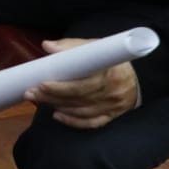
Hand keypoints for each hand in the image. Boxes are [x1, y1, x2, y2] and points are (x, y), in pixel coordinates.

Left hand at [25, 38, 141, 128]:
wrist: (137, 78)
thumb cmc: (110, 61)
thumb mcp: (95, 46)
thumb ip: (72, 46)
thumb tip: (47, 46)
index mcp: (109, 71)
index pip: (82, 83)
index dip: (60, 86)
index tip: (41, 83)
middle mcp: (112, 91)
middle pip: (77, 98)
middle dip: (51, 96)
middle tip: (30, 92)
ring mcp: (113, 106)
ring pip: (80, 111)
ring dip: (57, 106)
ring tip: (38, 100)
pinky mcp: (112, 116)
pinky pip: (90, 123)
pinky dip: (72, 121)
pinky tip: (57, 115)